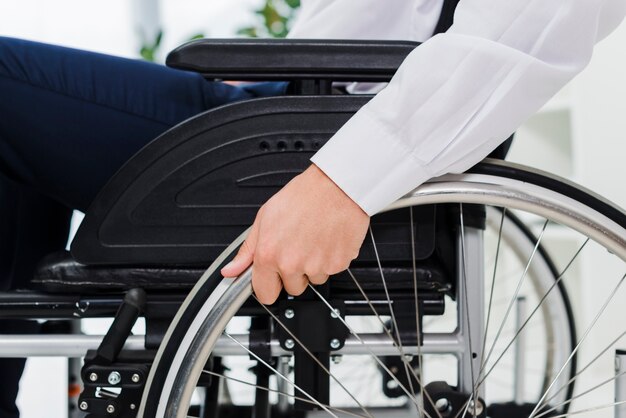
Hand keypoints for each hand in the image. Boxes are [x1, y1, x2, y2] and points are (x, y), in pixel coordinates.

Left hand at [220, 164, 369, 303]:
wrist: (336, 187)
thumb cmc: (303, 197)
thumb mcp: (265, 218)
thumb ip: (248, 250)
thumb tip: (232, 270)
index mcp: (269, 255)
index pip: (265, 294)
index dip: (269, 286)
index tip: (273, 277)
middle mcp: (292, 264)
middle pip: (292, 289)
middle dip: (294, 274)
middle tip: (297, 248)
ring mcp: (317, 266)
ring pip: (313, 279)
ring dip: (313, 266)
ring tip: (313, 240)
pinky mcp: (338, 264)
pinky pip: (331, 271)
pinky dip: (330, 259)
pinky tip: (326, 239)